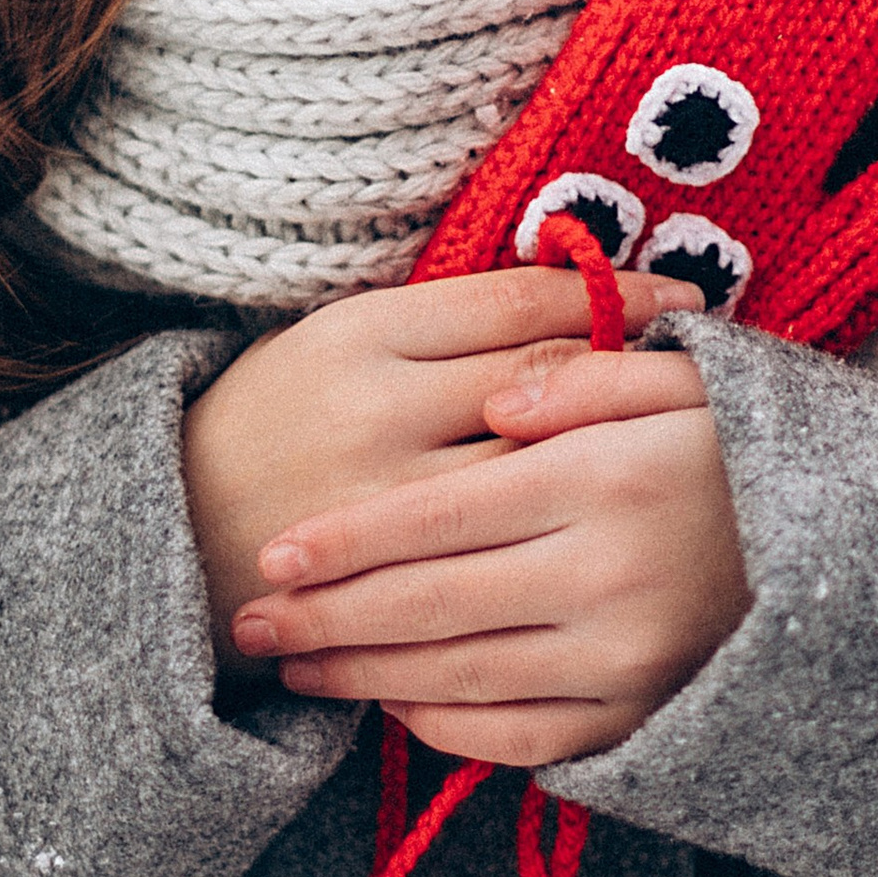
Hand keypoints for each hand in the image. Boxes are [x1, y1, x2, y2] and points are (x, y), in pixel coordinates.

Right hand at [179, 268, 680, 649]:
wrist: (168, 533)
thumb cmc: (267, 421)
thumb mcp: (336, 343)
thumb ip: (439, 328)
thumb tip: (574, 301)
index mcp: (362, 333)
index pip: (517, 304)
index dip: (610, 298)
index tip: (680, 298)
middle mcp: (379, 412)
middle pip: (541, 388)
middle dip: (632, 376)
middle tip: (709, 370)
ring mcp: (387, 503)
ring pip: (530, 475)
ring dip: (609, 458)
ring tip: (681, 447)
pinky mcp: (393, 578)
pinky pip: (498, 556)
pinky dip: (560, 536)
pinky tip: (607, 523)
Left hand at [225, 338, 750, 763]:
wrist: (853, 556)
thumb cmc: (741, 452)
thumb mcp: (681, 383)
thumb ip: (583, 377)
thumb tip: (494, 398)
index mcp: (604, 482)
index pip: (440, 516)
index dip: (347, 539)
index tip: (276, 553)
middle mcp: (609, 580)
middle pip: (429, 605)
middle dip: (325, 620)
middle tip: (249, 624)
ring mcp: (624, 661)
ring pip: (458, 678)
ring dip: (362, 677)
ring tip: (295, 668)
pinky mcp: (639, 718)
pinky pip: (518, 739)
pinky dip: (444, 729)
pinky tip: (393, 704)